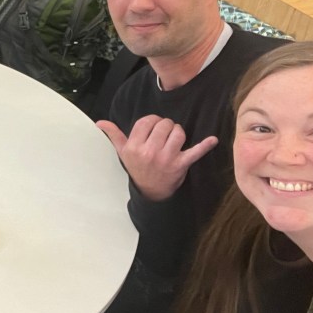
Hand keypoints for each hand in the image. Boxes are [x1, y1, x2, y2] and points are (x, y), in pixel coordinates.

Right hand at [95, 115, 217, 201]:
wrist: (150, 192)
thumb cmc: (137, 168)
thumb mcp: (123, 153)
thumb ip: (114, 135)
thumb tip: (100, 123)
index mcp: (134, 147)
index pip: (147, 121)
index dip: (153, 121)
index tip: (154, 127)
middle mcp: (149, 152)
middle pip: (164, 124)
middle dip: (167, 126)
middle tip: (165, 135)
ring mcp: (166, 159)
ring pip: (178, 133)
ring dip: (179, 133)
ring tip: (175, 140)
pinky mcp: (181, 165)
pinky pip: (195, 152)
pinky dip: (205, 146)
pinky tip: (212, 140)